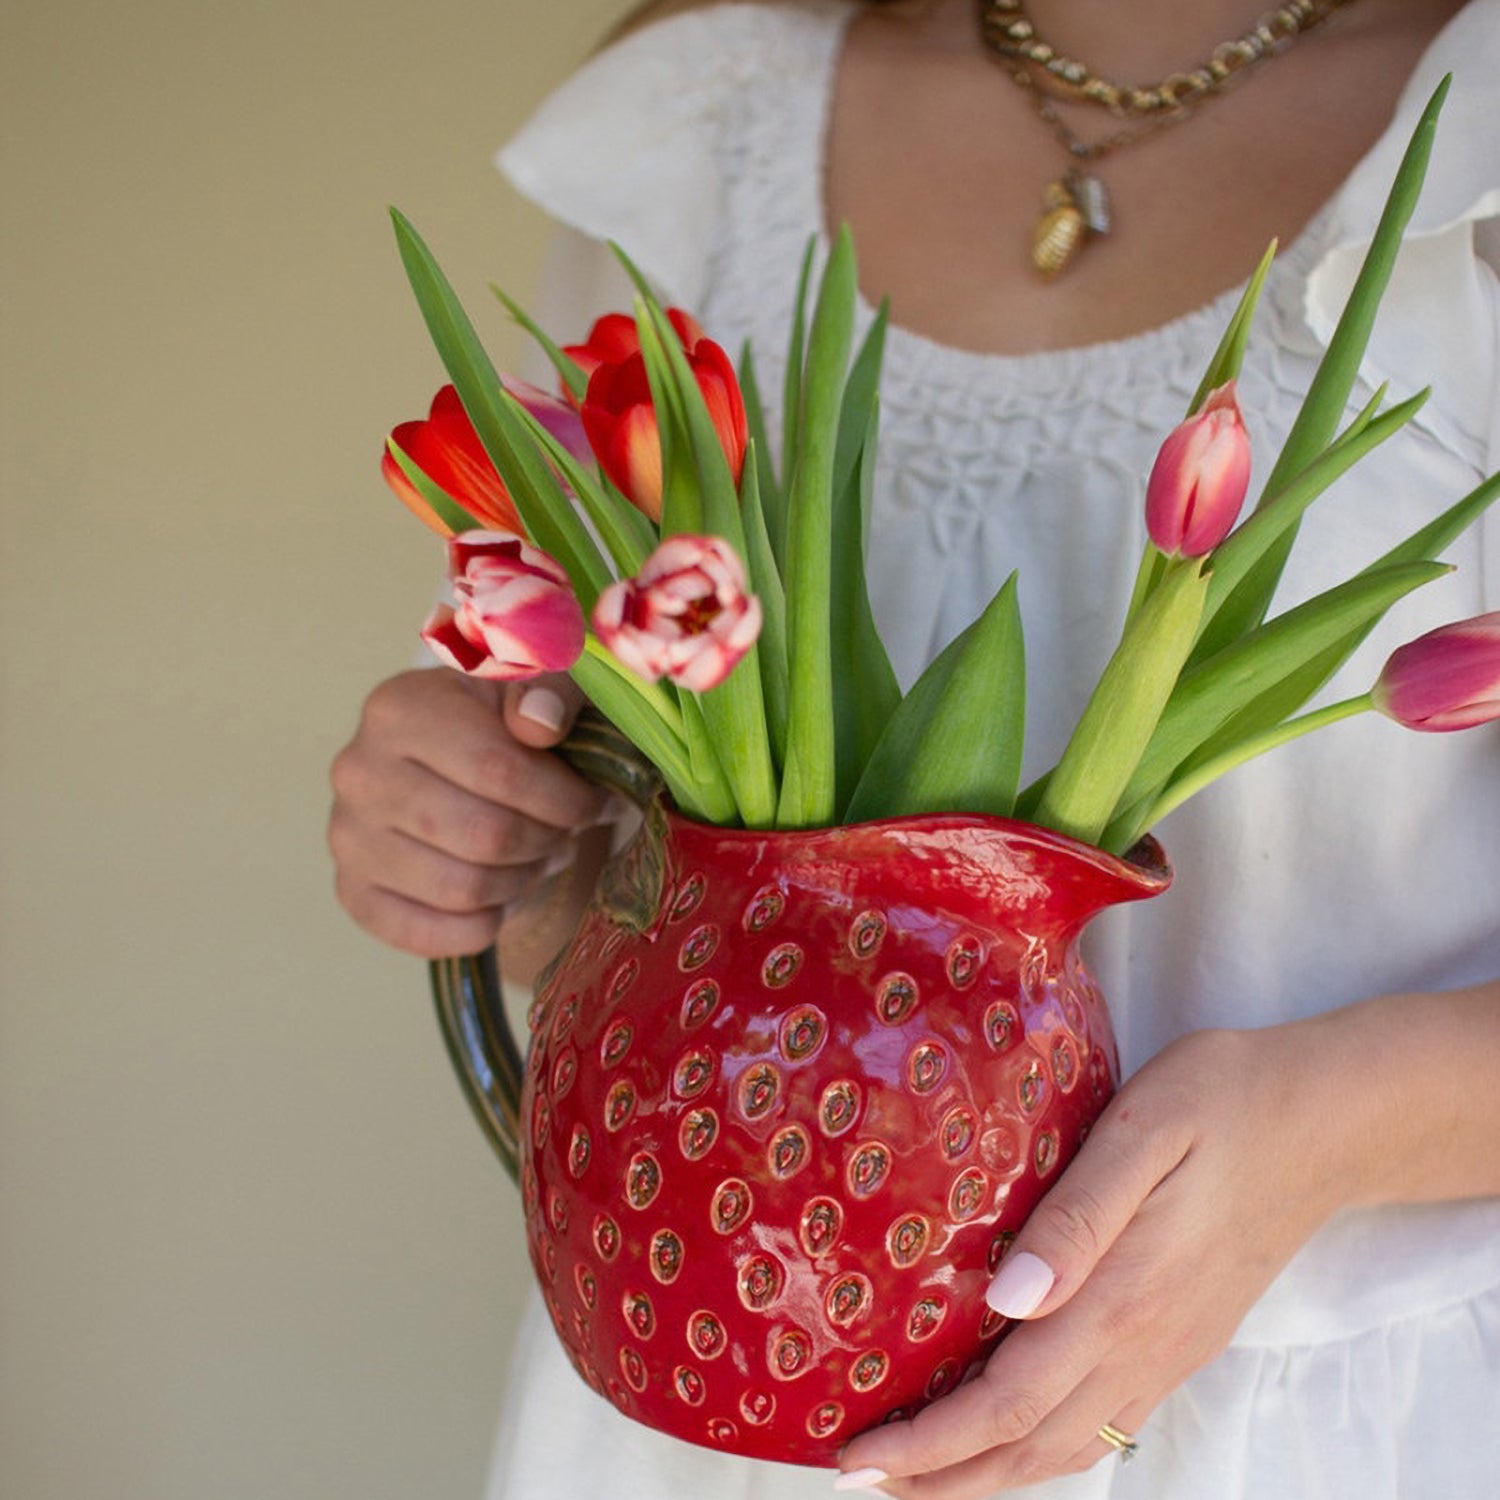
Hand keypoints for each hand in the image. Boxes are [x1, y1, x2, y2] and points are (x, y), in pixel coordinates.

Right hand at [329, 667, 609, 958]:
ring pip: (462, 889)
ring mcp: (347, 835)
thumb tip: (540, 725)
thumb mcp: (537, 687)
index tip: (596, 803)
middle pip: (484, 836)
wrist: (452, 766)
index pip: (500, 770)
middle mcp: (359, 771)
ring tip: (537, 857)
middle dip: (546, 842)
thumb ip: (553, 691)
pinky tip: (502, 895)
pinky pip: (426, 934)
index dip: (565, 799)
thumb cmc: (503, 724)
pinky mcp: (352, 892)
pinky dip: (481, 925)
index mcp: (401, 708)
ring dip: (520, 882)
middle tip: (566, 834)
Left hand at [836, 1025, 1349, 1497]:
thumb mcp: (1143, 1131)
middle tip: (859, 1476)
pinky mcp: (1184, 1337)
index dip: (930, 1442)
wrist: (1325, 1121)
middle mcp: (1145, 1342)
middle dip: (942, 1476)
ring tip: (919, 1471)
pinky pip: (1105, 1419)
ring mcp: (1170, 1348)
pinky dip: (1043, 1444)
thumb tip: (1005, 1297)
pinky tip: (1011, 1428)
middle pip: (1031, 1444)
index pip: (1009, 1401)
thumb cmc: (1223, 1102)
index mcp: (1122, 1295)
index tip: (857, 1455)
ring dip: (989, 1472)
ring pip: (1069, 1444)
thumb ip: (1075, 1219)